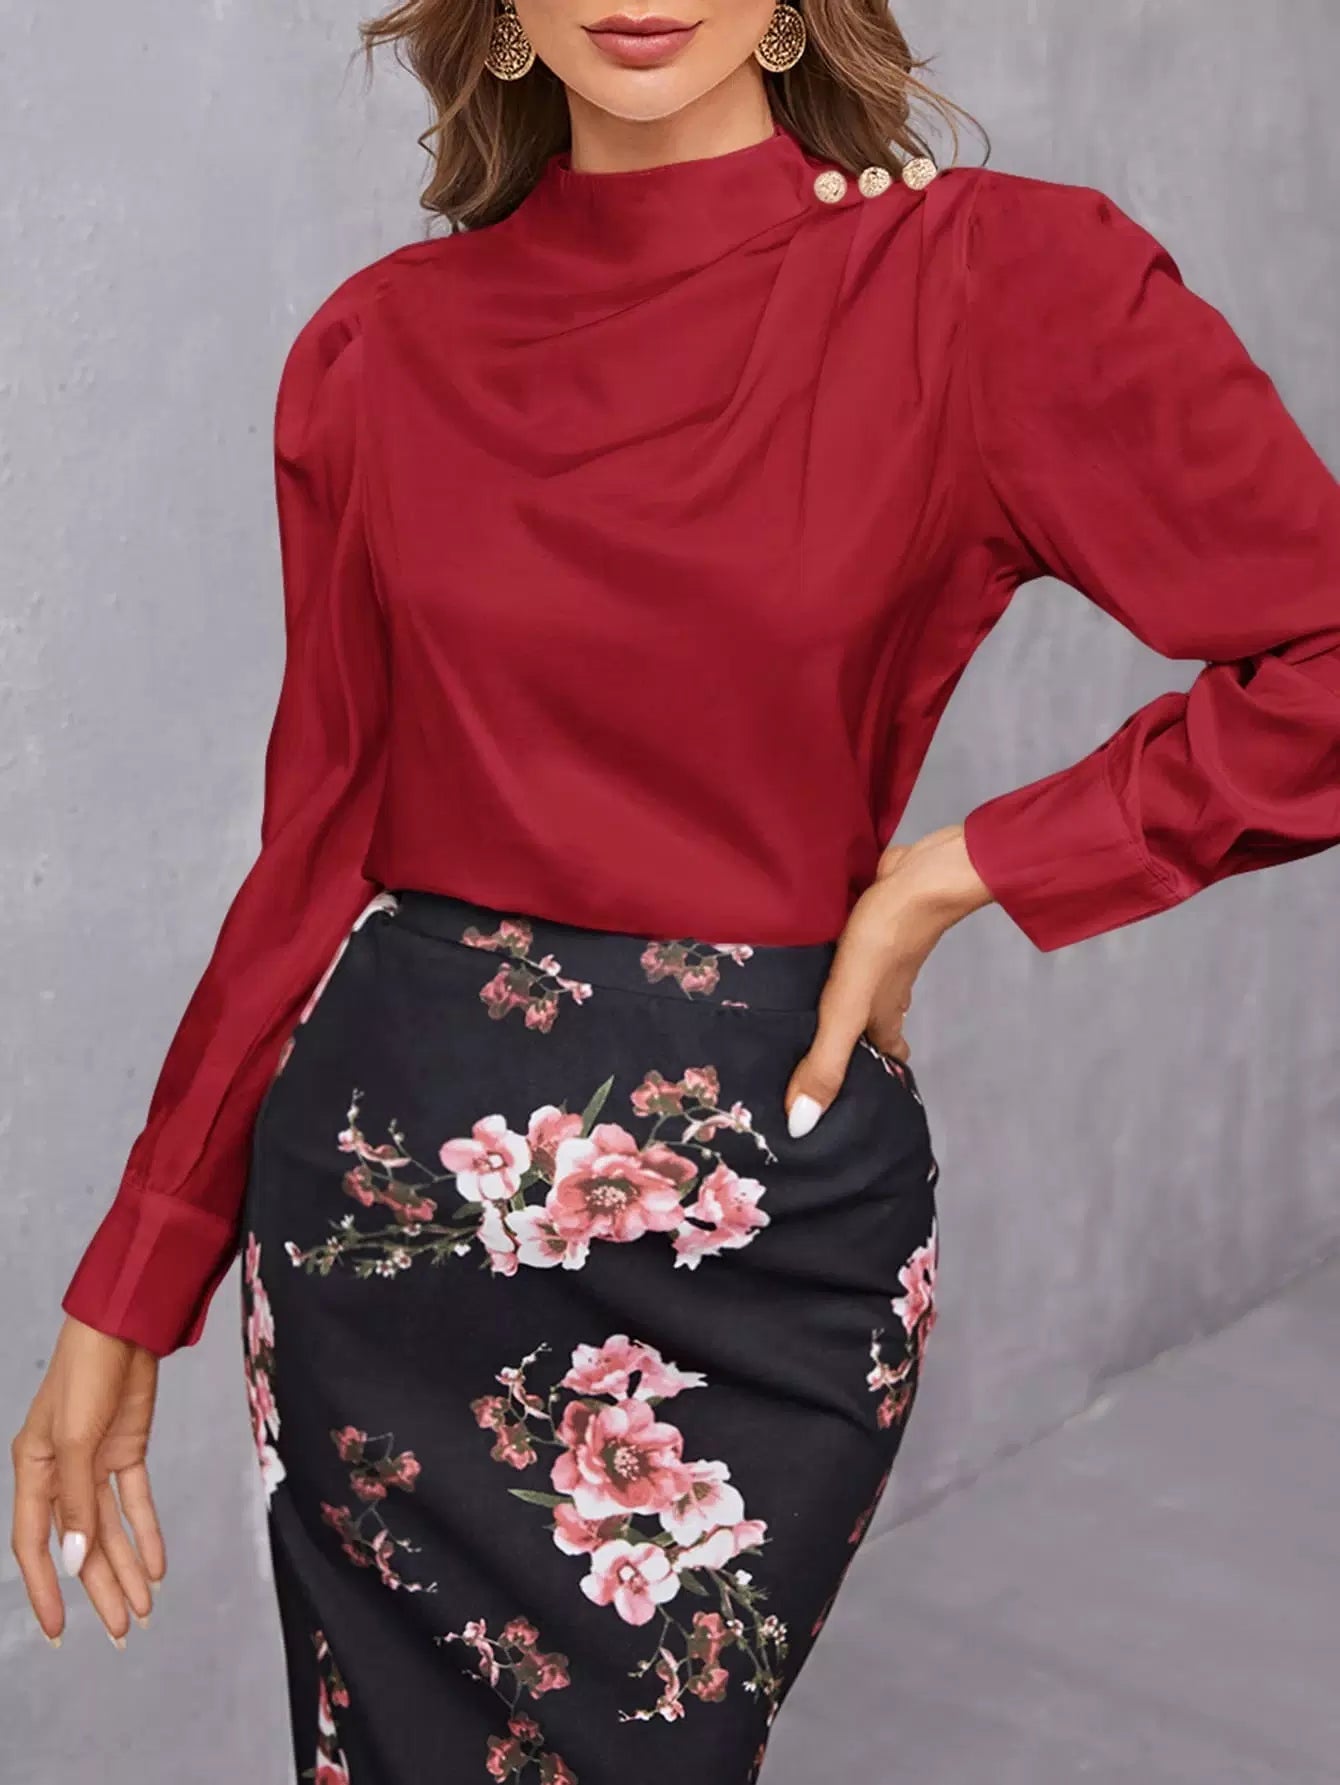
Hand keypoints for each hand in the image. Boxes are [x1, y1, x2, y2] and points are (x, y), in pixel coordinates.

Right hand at [10, 1315, 165, 1648]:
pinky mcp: (126, 1449)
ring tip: (143, 1610)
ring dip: (125, 1567)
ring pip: (109, 1529)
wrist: (123, 1328)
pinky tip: (157, 1565)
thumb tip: (75, 1561)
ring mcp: (94, 1462)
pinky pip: (135, 1501)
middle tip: (120, 1632)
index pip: (33, 1544)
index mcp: (33, 1472)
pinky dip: (146, 1532)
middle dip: (99, 1589)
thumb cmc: (85, 1374)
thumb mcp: (74, 1439)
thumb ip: (75, 1501)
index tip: (58, 1630)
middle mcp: (60, 1473)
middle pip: (79, 1545)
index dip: (45, 1589)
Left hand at [783, 823, 992, 1136]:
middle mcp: (886, 992)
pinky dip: (840, 961)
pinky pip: (855, 951)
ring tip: (806, 1011)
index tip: (849, 1097)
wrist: (917, 878)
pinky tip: (814, 955)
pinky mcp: (871, 924)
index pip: (882, 1061)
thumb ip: (825, 1062)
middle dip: (851, 1042)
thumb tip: (801, 1124)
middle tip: (815, 1056)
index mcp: (881, 1018)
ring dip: (845, 1001)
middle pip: (871, 1025)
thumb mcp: (846, 1009)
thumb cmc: (883, 944)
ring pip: (864, 988)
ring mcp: (882, 957)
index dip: (869, 1081)